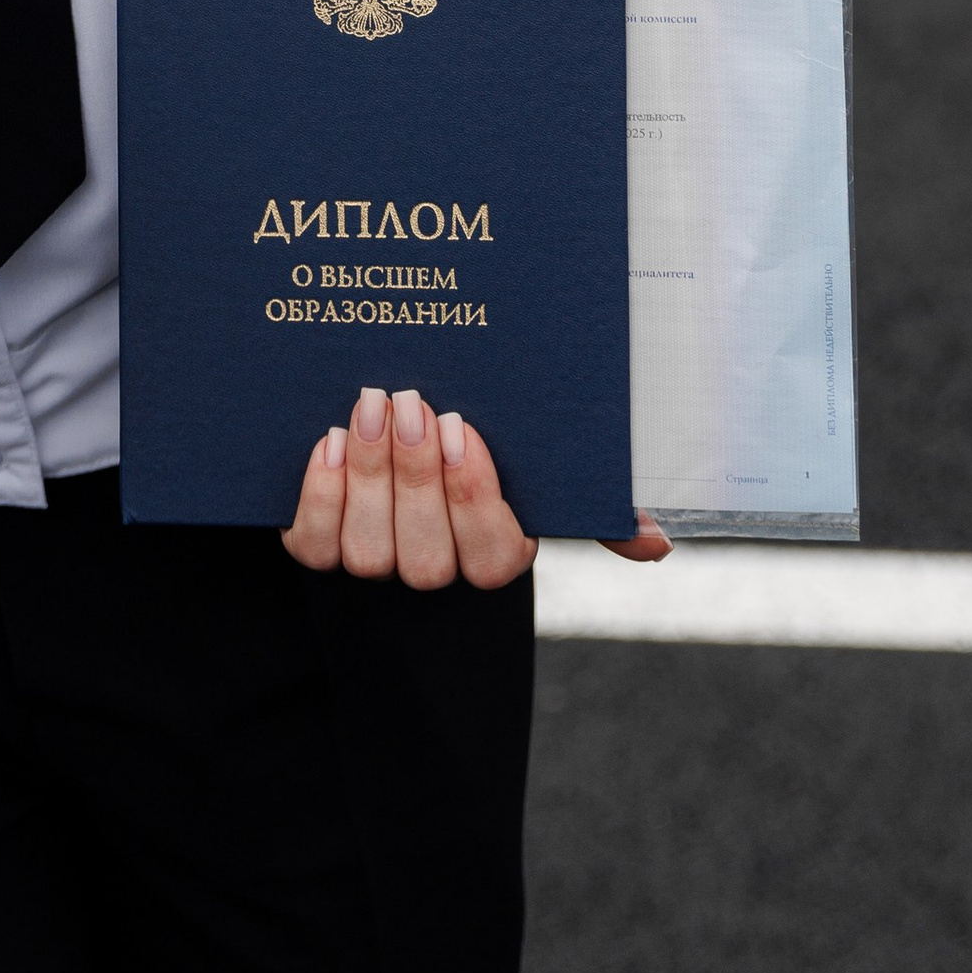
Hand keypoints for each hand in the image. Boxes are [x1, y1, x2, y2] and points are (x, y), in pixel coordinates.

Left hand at [280, 383, 672, 582]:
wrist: (389, 440)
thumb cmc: (472, 448)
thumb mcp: (533, 467)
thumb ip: (593, 501)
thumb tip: (656, 540)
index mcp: (495, 553)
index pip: (494, 555)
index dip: (472, 497)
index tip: (463, 427)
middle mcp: (435, 571)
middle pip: (428, 560)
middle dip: (416, 479)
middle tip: (411, 401)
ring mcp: (375, 564)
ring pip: (370, 554)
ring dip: (369, 478)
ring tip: (370, 405)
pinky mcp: (318, 547)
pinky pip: (315, 544)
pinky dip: (321, 493)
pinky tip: (330, 440)